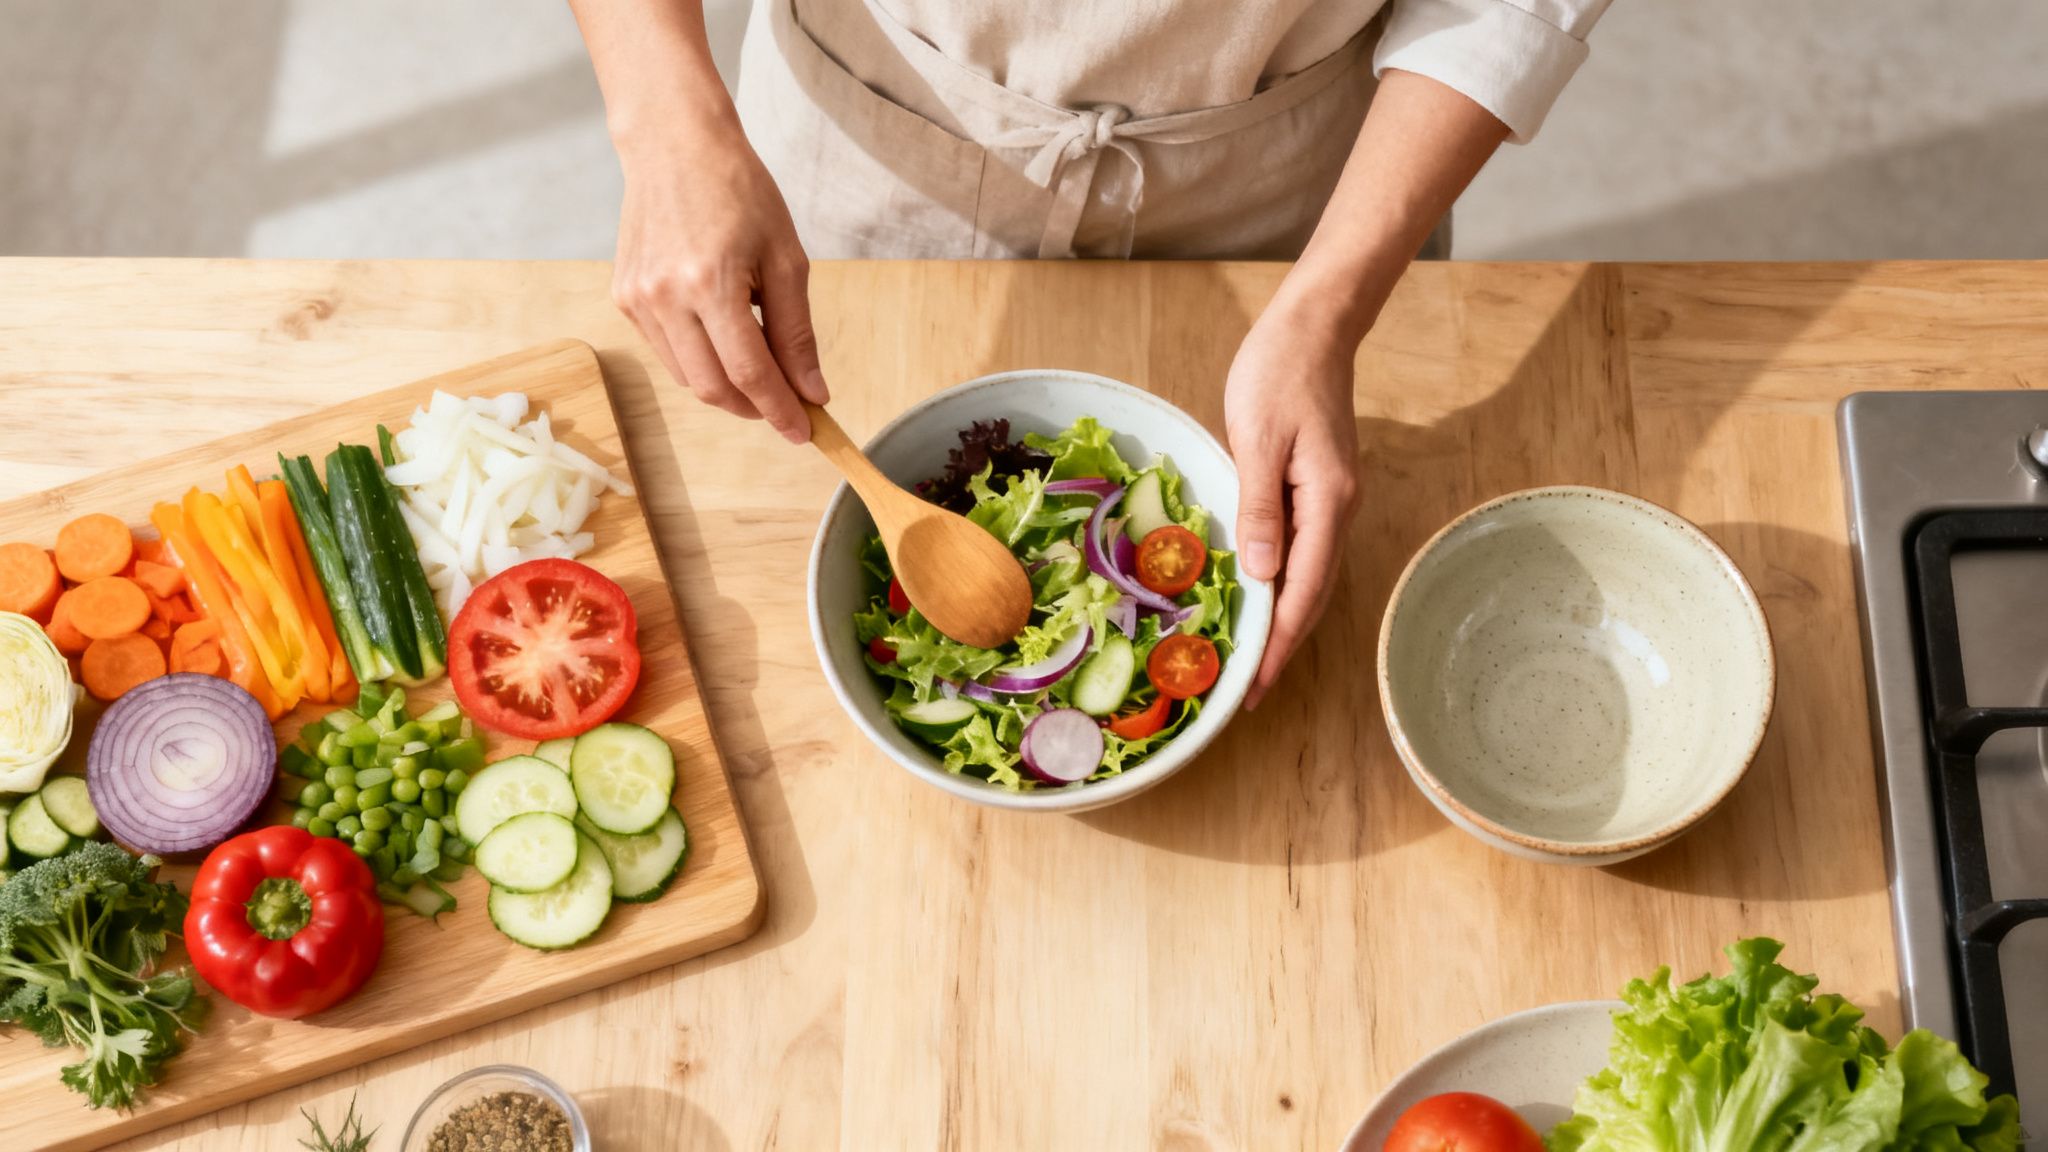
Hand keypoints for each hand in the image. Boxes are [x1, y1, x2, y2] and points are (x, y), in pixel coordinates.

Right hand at [610, 121, 826, 442]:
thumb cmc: (738, 191)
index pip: (749, 373)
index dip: (780, 410)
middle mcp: (665, 297)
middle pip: (713, 387)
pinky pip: (667, 352)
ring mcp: (637, 300)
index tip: (805, 431)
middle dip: (754, 408)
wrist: (675, 146)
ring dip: (728, 387)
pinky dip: (700, 360)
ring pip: (687, 377)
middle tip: (787, 406)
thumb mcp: (786, 258)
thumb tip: (811, 391)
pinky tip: (721, 336)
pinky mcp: (624, 298)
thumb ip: (796, 332)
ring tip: (759, 366)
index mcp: (710, 283)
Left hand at [1225, 299, 1361, 708]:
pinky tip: (1258, 598)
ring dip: (1282, 620)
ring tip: (1249, 658)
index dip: (1278, 643)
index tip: (1253, 686)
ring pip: (1310, 577)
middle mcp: (1338, 509)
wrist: (1314, 327)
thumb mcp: (1259, 438)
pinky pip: (1303, 552)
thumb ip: (1259, 507)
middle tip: (1246, 691)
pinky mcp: (1319, 491)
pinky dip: (1282, 585)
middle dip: (1281, 646)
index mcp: (1327, 501)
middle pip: (1312, 595)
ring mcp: (1332, 501)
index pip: (1303, 591)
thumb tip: (1262, 574)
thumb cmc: (1279, 373)